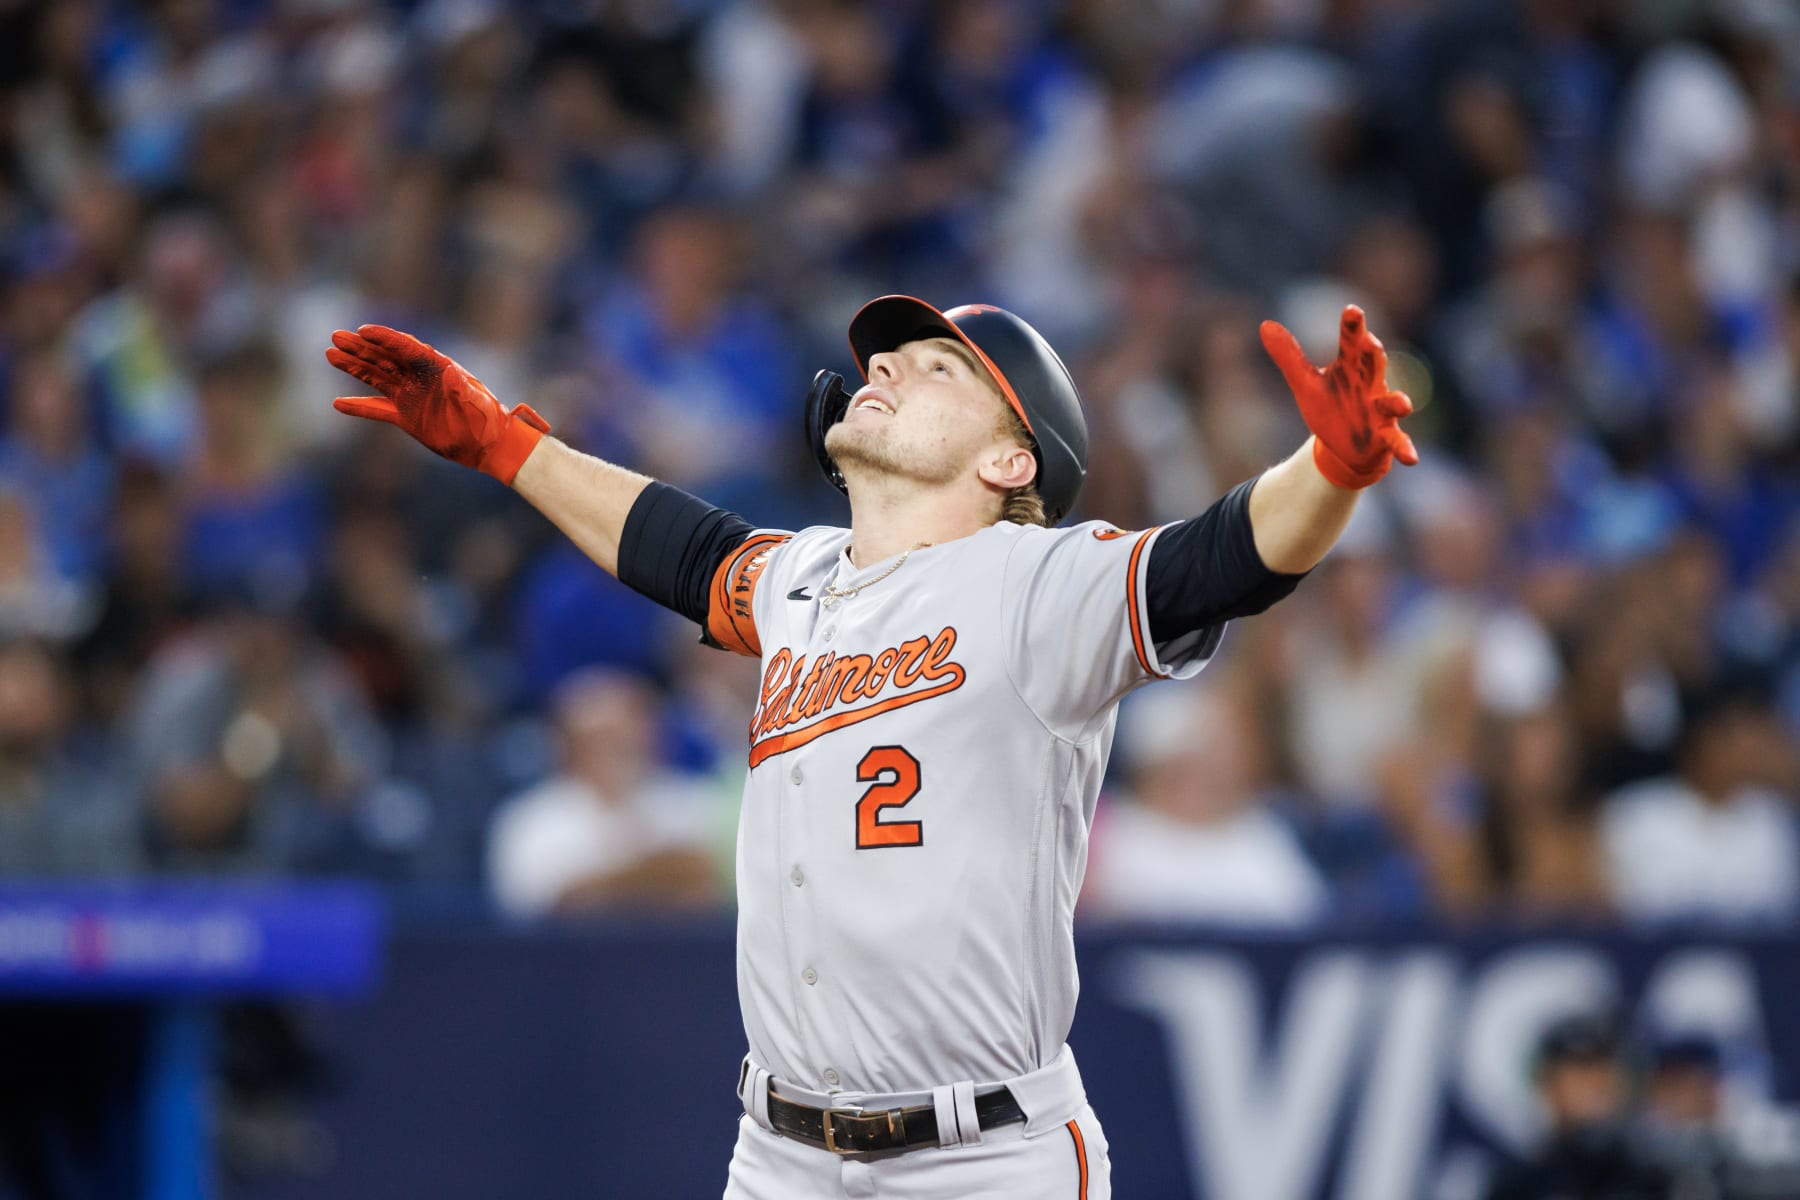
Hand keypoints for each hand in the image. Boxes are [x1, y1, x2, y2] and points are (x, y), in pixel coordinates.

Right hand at [325, 325, 549, 484]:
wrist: (488, 444)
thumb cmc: (487, 419)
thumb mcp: (477, 402)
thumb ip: (463, 389)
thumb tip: (453, 373)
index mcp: (436, 367)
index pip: (405, 347)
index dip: (385, 338)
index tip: (363, 330)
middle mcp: (420, 377)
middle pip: (385, 357)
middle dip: (360, 348)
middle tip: (336, 336)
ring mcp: (411, 396)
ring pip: (377, 377)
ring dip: (354, 367)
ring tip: (330, 354)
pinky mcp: (406, 417)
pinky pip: (378, 409)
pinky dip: (359, 407)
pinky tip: (337, 404)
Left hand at [1259, 305, 1418, 488]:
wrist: (1343, 447)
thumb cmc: (1330, 407)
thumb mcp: (1305, 383)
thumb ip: (1289, 355)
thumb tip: (1265, 324)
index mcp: (1350, 368)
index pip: (1352, 342)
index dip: (1352, 327)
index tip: (1352, 310)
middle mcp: (1369, 385)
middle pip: (1374, 366)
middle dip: (1374, 355)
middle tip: (1371, 343)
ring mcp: (1380, 412)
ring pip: (1392, 403)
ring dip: (1398, 403)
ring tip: (1402, 404)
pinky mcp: (1385, 438)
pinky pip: (1397, 442)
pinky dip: (1404, 448)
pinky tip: (1411, 459)